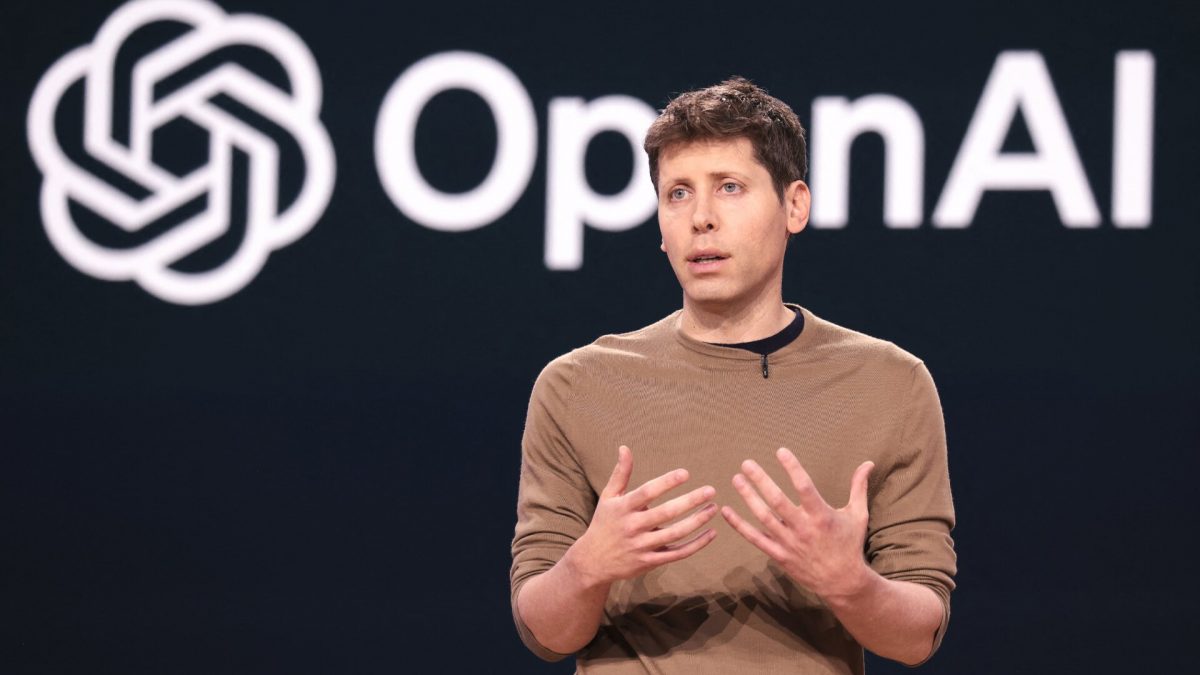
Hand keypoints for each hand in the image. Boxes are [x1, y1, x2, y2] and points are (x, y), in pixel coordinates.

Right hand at [569, 445, 717, 586]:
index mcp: (623, 508)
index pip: (647, 492)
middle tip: (710, 490)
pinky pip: (677, 553)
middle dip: (690, 501)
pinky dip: (696, 545)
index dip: (666, 482)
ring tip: (713, 508)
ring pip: (675, 534)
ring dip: (697, 521)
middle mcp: (632, 527)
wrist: (593, 561)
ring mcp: (642, 546)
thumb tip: (625, 447)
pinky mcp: (650, 562)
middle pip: (665, 513)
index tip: (685, 473)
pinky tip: (711, 533)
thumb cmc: (604, 523)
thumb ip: (620, 473)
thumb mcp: (608, 497)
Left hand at [721, 447, 874, 600]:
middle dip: (761, 480)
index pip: (804, 487)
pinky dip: (739, 525)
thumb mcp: (858, 515)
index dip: (792, 468)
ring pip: (763, 518)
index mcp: (822, 516)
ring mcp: (789, 543)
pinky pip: (755, 539)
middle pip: (777, 501)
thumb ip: (859, 487)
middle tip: (747, 463)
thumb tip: (868, 463)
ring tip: (736, 479)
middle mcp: (803, 528)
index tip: (780, 451)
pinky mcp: (779, 555)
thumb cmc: (850, 544)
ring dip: (748, 497)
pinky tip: (726, 511)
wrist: (843, 582)